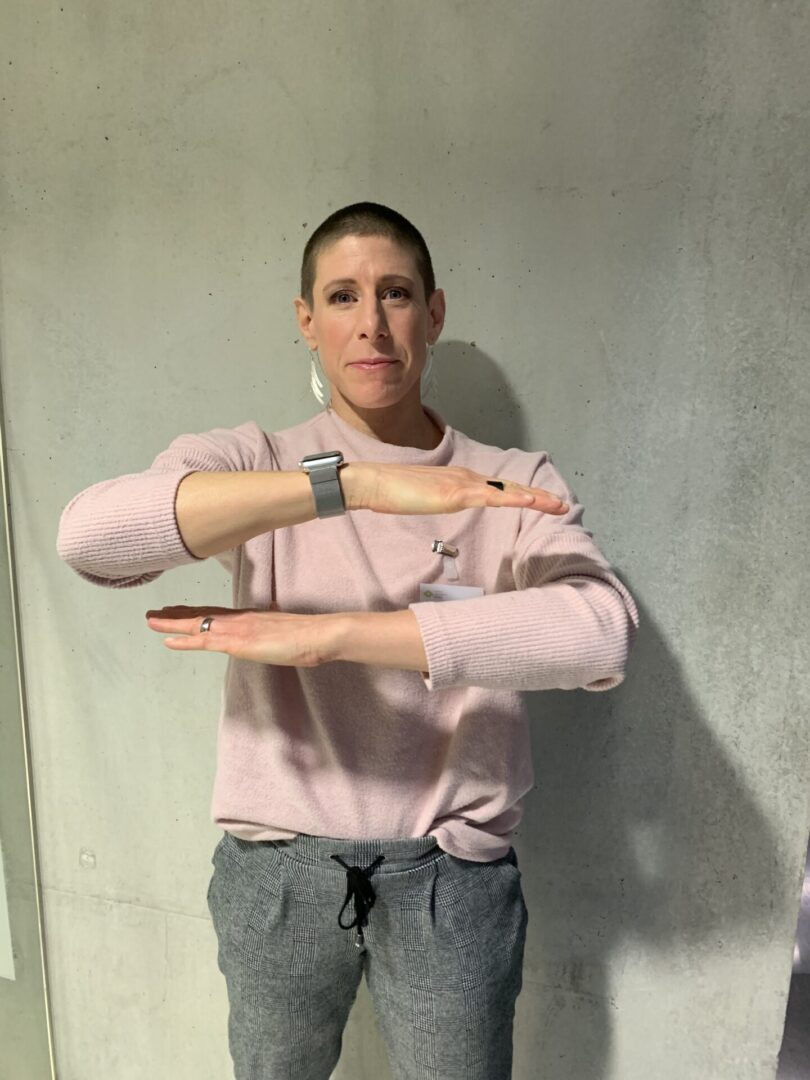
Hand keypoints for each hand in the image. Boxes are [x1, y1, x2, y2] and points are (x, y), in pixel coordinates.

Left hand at [144, 604, 333, 666]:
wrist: (319, 634)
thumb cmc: (309, 635)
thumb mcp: (287, 629)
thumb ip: (276, 626)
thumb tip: (276, 623)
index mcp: (250, 616)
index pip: (216, 612)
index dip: (195, 611)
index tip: (178, 609)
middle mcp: (239, 618)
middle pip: (201, 613)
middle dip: (176, 614)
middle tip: (153, 613)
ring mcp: (237, 629)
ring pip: (197, 624)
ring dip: (171, 623)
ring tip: (150, 621)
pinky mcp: (238, 643)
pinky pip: (204, 641)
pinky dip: (184, 641)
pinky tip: (168, 641)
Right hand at [346, 461, 569, 516]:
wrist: (373, 483)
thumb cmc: (392, 492)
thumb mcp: (423, 498)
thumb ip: (438, 499)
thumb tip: (444, 504)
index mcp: (460, 479)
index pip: (498, 488)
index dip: (521, 495)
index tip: (541, 503)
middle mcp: (466, 477)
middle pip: (509, 488)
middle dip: (537, 496)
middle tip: (562, 505)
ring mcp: (462, 484)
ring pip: (507, 491)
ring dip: (535, 498)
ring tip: (558, 505)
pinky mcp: (455, 493)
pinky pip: (492, 497)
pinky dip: (514, 499)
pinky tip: (531, 503)